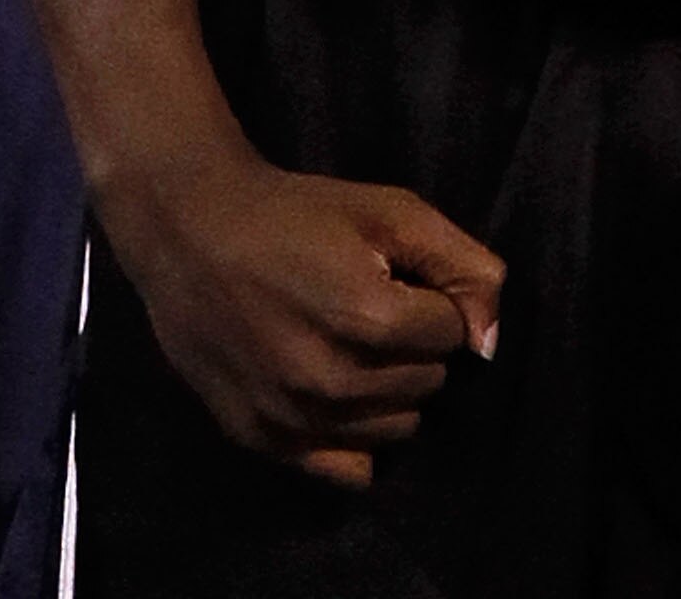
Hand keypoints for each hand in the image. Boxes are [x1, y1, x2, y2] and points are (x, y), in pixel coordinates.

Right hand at [103, 131, 504, 487]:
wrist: (191, 230)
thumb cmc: (297, 213)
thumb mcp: (390, 210)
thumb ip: (461, 265)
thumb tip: (489, 341)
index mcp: (368, 318)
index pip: (452, 335)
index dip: (431, 300)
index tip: (393, 278)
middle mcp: (332, 381)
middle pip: (427, 384)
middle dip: (413, 345)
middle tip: (366, 307)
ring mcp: (293, 418)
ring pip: (395, 429)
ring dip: (388, 390)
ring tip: (347, 343)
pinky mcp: (262, 440)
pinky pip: (348, 469)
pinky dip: (353, 435)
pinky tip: (332, 391)